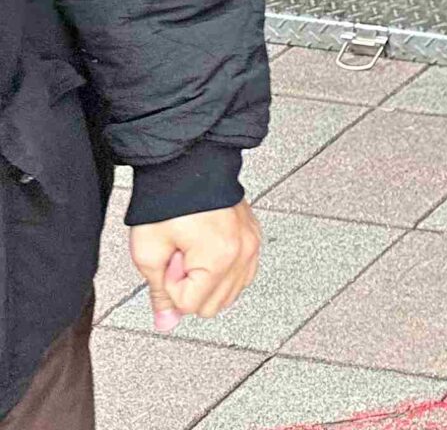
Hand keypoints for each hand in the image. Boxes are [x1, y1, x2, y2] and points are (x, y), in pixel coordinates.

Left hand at [130, 204, 261, 330]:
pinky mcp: (254, 236)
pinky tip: (207, 253)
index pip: (190, 305)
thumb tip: (166, 323)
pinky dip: (223, 272)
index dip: (171, 286)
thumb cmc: (168, 203)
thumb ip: (159, 294)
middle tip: (180, 257)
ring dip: (207, 281)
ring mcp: (252, 244)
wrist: (187, 167)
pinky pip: (243, 274)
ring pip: (230, 294)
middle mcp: (243, 252)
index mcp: (219, 258)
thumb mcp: (149, 252)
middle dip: (190, 287)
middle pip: (213, 305)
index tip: (170, 260)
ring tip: (194, 251)